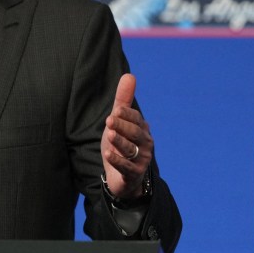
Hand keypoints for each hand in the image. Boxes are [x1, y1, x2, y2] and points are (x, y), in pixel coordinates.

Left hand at [101, 74, 152, 198]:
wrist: (123, 177)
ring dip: (120, 142)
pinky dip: (118, 161)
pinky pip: (126, 167)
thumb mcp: (119, 122)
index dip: (126, 115)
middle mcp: (145, 144)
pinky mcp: (134, 174)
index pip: (136, 119)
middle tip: (109, 120)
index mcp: (142, 129)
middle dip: (122, 126)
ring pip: (130, 149)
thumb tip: (129, 75)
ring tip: (110, 135)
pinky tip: (108, 155)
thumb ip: (123, 101)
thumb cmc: (121, 145)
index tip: (116, 110)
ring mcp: (141, 159)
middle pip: (134, 133)